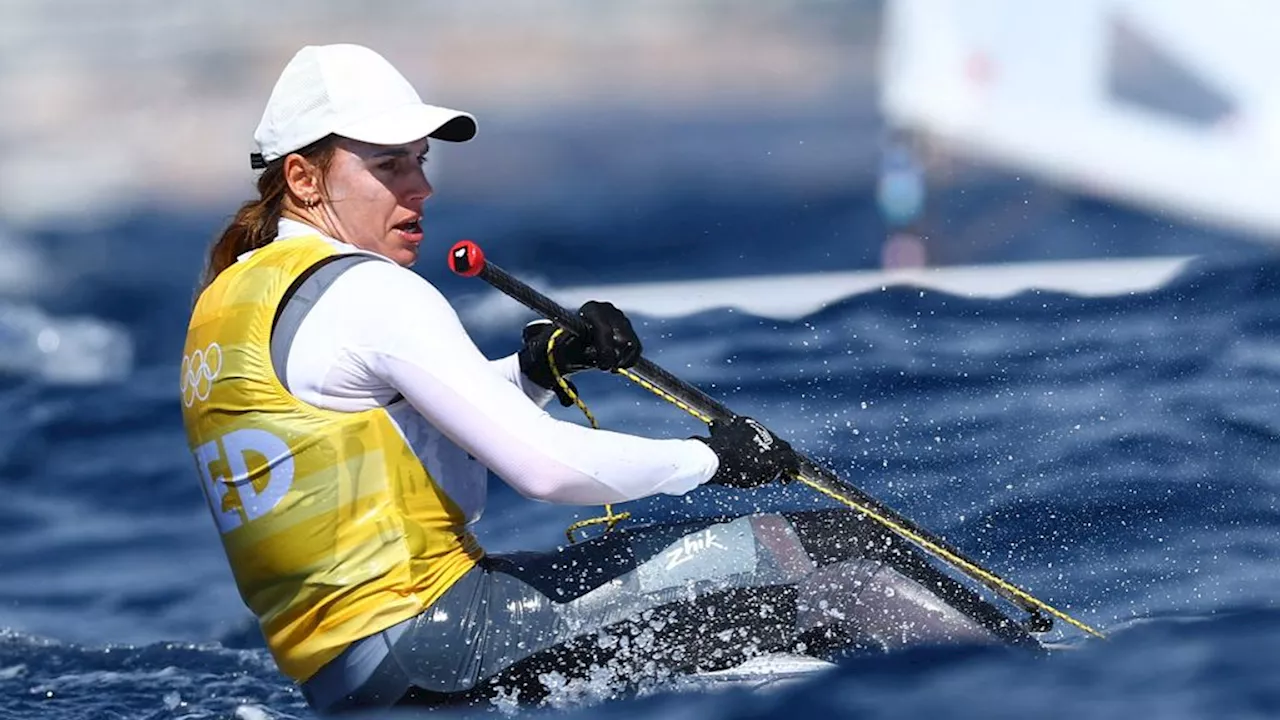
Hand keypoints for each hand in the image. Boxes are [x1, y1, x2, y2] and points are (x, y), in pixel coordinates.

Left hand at [519, 301, 641, 404]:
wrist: (574, 337)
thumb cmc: (566, 345)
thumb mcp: (563, 353)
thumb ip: (565, 367)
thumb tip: (566, 401)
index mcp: (590, 310)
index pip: (603, 328)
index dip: (605, 350)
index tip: (604, 367)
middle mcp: (608, 310)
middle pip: (621, 336)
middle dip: (614, 355)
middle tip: (607, 369)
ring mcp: (620, 318)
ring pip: (630, 344)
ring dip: (621, 359)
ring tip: (609, 367)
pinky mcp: (629, 329)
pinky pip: (636, 348)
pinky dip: (629, 360)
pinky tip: (618, 365)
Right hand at [694, 416, 798, 487]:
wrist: (714, 457)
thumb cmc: (708, 451)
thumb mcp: (710, 441)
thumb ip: (710, 440)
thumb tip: (694, 439)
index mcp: (743, 424)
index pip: (757, 433)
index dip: (759, 446)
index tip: (755, 456)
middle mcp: (759, 430)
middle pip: (772, 440)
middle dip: (773, 452)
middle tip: (771, 466)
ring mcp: (769, 442)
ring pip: (784, 448)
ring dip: (784, 460)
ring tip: (783, 473)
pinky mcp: (776, 457)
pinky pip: (790, 461)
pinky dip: (791, 469)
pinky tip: (786, 480)